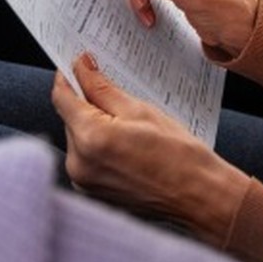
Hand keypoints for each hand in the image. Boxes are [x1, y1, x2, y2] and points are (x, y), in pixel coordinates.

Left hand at [50, 54, 249, 247]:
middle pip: (69, 118)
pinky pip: (86, 158)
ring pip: (77, 138)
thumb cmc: (179, 155)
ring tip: (128, 126)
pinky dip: (99, 146)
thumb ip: (102, 88)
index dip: (68, 76)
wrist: (200, 198)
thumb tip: (81, 67)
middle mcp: (79, 163)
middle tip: (114, 94)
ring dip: (93, 125)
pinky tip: (125, 144)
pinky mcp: (92, 192)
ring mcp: (83, 182)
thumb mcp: (140, 110)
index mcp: (90, 138)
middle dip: (86, 102)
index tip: (78, 64)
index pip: (62, 97)